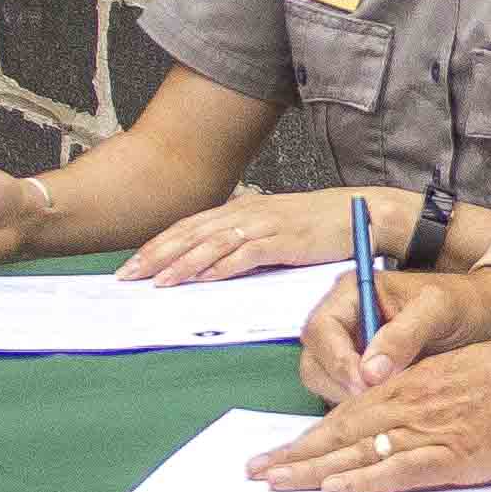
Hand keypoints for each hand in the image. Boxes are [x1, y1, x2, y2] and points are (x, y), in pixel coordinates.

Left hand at [127, 186, 388, 285]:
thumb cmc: (318, 224)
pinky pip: (248, 254)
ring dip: (182, 264)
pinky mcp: (286, 240)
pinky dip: (224, 266)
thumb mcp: (273, 226)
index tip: (131, 265)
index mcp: (240, 209)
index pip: (189, 227)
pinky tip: (205, 278)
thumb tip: (211, 260)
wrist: (362, 211)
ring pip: (213, 244)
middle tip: (128, 276)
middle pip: (192, 234)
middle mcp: (247, 213)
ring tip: (158, 282)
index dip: (157, 245)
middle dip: (156, 255)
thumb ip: (243, 238)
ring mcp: (266, 225)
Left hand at [247, 321, 490, 491]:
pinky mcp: (455, 451)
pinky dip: (364, 479)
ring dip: (313, 469)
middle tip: (255, 473)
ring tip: (276, 484)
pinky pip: (399, 468)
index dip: (308, 436)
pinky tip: (336, 488)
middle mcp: (411, 403)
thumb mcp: (461, 382)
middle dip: (295, 454)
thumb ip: (428, 404)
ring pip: (358, 449)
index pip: (347, 412)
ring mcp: (431, 427)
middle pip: (340, 432)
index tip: (277, 453)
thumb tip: (403, 432)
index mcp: (411, 384)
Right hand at [298, 263, 490, 402]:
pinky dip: (361, 406)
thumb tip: (369, 371)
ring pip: (325, 381)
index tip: (365, 386)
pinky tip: (389, 408)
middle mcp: (343, 318)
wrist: (486, 314)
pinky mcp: (361, 369)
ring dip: (349, 399)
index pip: (319, 331)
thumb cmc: (464, 302)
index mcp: (352, 292)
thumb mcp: (438, 310)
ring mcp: (350, 345)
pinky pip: (345, 393)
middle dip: (340, 385)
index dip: (337, 362)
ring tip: (389, 403)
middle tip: (377, 402)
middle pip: (315, 360)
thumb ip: (404, 335)